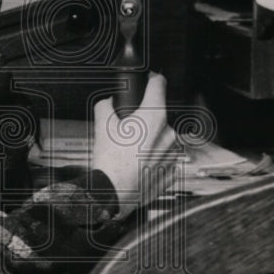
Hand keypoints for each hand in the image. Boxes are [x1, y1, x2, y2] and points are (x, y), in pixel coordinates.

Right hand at [92, 73, 177, 217]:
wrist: (113, 194)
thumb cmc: (110, 161)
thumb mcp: (100, 125)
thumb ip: (106, 105)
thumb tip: (109, 102)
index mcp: (153, 116)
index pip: (159, 84)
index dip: (151, 79)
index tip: (148, 81)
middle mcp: (168, 131)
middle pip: (158, 114)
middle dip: (144, 118)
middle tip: (127, 130)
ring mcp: (173, 151)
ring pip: (161, 136)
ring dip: (149, 139)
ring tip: (130, 151)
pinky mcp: (173, 169)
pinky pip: (164, 156)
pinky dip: (153, 157)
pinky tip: (137, 163)